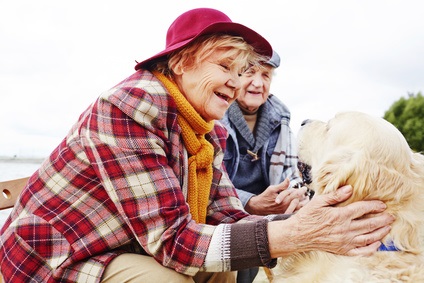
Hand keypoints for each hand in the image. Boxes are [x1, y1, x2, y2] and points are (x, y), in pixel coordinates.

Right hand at [245, 178, 308, 214]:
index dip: (302, 190)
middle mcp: (286, 206)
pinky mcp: (284, 214)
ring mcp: (286, 211)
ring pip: (299, 208)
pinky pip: (295, 213)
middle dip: (304, 197)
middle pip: (300, 201)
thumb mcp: (272, 188)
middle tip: (306, 194)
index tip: (305, 188)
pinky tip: (302, 207)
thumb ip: (282, 185)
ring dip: (304, 204)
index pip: (297, 194)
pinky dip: (299, 210)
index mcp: (284, 199)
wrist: (259, 207)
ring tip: (306, 200)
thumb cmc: (265, 197)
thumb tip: (288, 178)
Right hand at [268, 185, 394, 257]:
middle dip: (383, 219)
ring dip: (381, 232)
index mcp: (340, 215)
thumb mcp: (318, 201)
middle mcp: (345, 229)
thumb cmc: (307, 217)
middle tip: (391, 216)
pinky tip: (376, 243)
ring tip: (388, 227)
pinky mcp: (342, 250)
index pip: (362, 209)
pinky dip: (371, 248)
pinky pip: (361, 251)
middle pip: (370, 223)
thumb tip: (350, 188)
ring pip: (369, 237)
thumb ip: (335, 195)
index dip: (374, 206)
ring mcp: (345, 241)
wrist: (298, 235)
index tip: (382, 204)